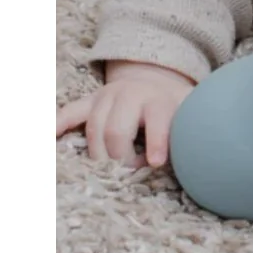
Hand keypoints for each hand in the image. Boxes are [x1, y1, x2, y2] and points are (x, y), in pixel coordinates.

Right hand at [56, 61, 194, 167]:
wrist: (157, 79)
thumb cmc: (177, 108)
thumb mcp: (191, 113)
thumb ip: (194, 131)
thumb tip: (205, 159)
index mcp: (159, 101)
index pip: (157, 121)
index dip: (157, 141)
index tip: (155, 162)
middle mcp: (130, 96)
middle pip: (115, 131)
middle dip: (120, 158)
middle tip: (129, 173)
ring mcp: (107, 98)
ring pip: (93, 130)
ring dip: (99, 155)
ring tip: (110, 170)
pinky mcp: (90, 102)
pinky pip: (70, 113)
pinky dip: (58, 125)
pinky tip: (47, 137)